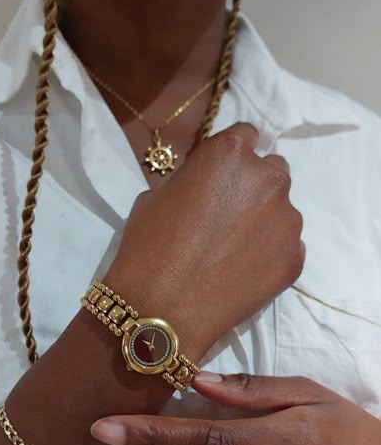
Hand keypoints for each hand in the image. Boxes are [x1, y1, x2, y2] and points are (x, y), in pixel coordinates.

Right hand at [105, 123, 303, 359]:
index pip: (246, 136)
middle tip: (229, 216)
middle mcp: (269, 179)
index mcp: (231, 153)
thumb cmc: (148, 245)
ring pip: (282, 211)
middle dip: (253, 186)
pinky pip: (286, 247)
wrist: (161, 308)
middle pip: (272, 171)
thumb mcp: (157, 194)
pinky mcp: (295, 259)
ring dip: (263, 222)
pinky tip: (243, 272)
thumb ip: (194, 179)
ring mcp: (288, 221)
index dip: (231, 158)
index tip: (221, 177)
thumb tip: (207, 185)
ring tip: (233, 251)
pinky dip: (269, 254)